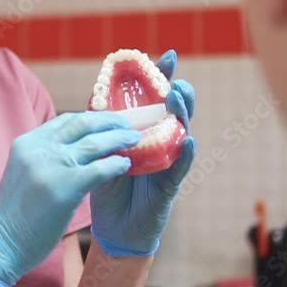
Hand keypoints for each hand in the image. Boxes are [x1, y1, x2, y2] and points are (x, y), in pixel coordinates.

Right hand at [0, 112, 141, 286]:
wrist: (2, 244)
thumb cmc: (14, 215)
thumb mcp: (23, 173)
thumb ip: (42, 157)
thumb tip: (71, 148)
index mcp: (26, 143)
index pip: (65, 120)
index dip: (91, 118)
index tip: (108, 121)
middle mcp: (38, 149)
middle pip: (82, 123)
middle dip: (109, 121)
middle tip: (127, 125)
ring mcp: (51, 166)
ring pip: (94, 143)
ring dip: (119, 139)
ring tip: (135, 140)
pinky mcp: (65, 187)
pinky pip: (99, 168)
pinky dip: (116, 164)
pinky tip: (126, 165)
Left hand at [90, 50, 197, 257]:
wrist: (114, 230)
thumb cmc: (108, 188)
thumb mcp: (101, 152)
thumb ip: (103, 129)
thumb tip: (95, 98)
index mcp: (142, 132)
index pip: (154, 99)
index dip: (162, 78)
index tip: (167, 55)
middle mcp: (159, 143)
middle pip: (174, 111)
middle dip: (177, 91)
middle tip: (175, 77)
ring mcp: (167, 162)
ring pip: (181, 133)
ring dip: (181, 114)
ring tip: (179, 97)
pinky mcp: (169, 186)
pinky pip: (180, 168)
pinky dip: (186, 155)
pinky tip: (190, 142)